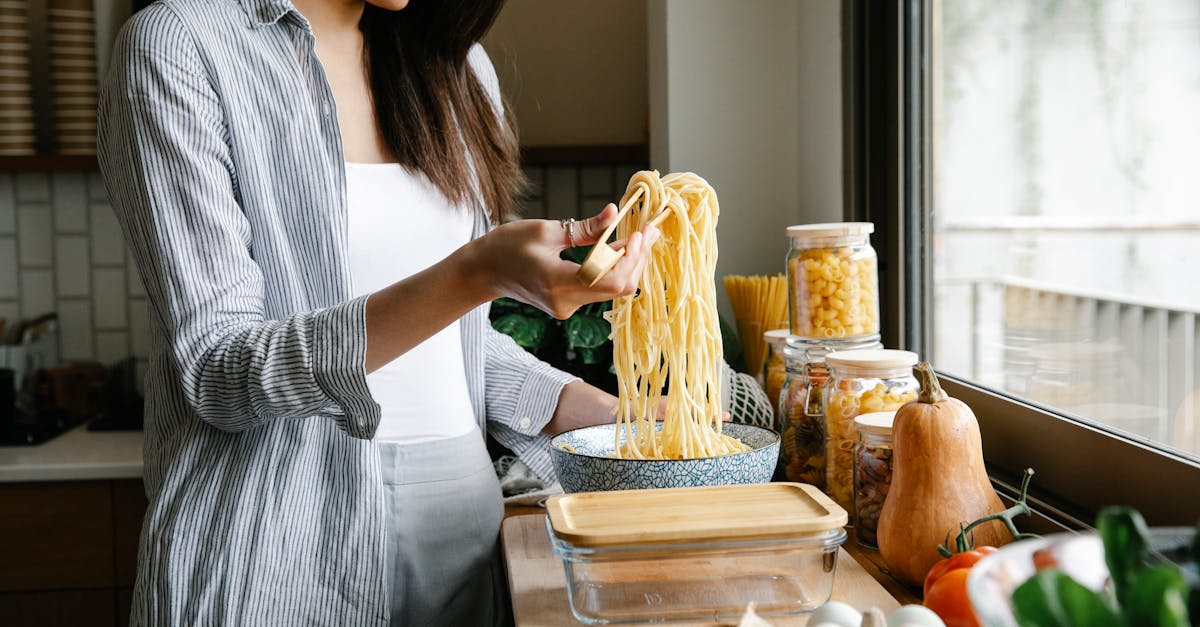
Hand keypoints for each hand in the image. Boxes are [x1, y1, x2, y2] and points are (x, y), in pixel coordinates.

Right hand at [473, 203, 660, 318]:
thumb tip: (615, 213)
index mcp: (557, 282)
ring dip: (628, 264)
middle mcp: (565, 302)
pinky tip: (620, 250)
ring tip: (640, 237)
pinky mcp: (568, 306)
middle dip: (637, 259)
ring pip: (612, 290)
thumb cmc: (507, 246)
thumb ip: (585, 228)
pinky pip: (600, 289)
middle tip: (649, 231)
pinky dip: (613, 269)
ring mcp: (567, 308)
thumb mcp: (546, 230)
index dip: (632, 257)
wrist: (483, 271)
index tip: (642, 232)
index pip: (609, 278)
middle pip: (618, 287)